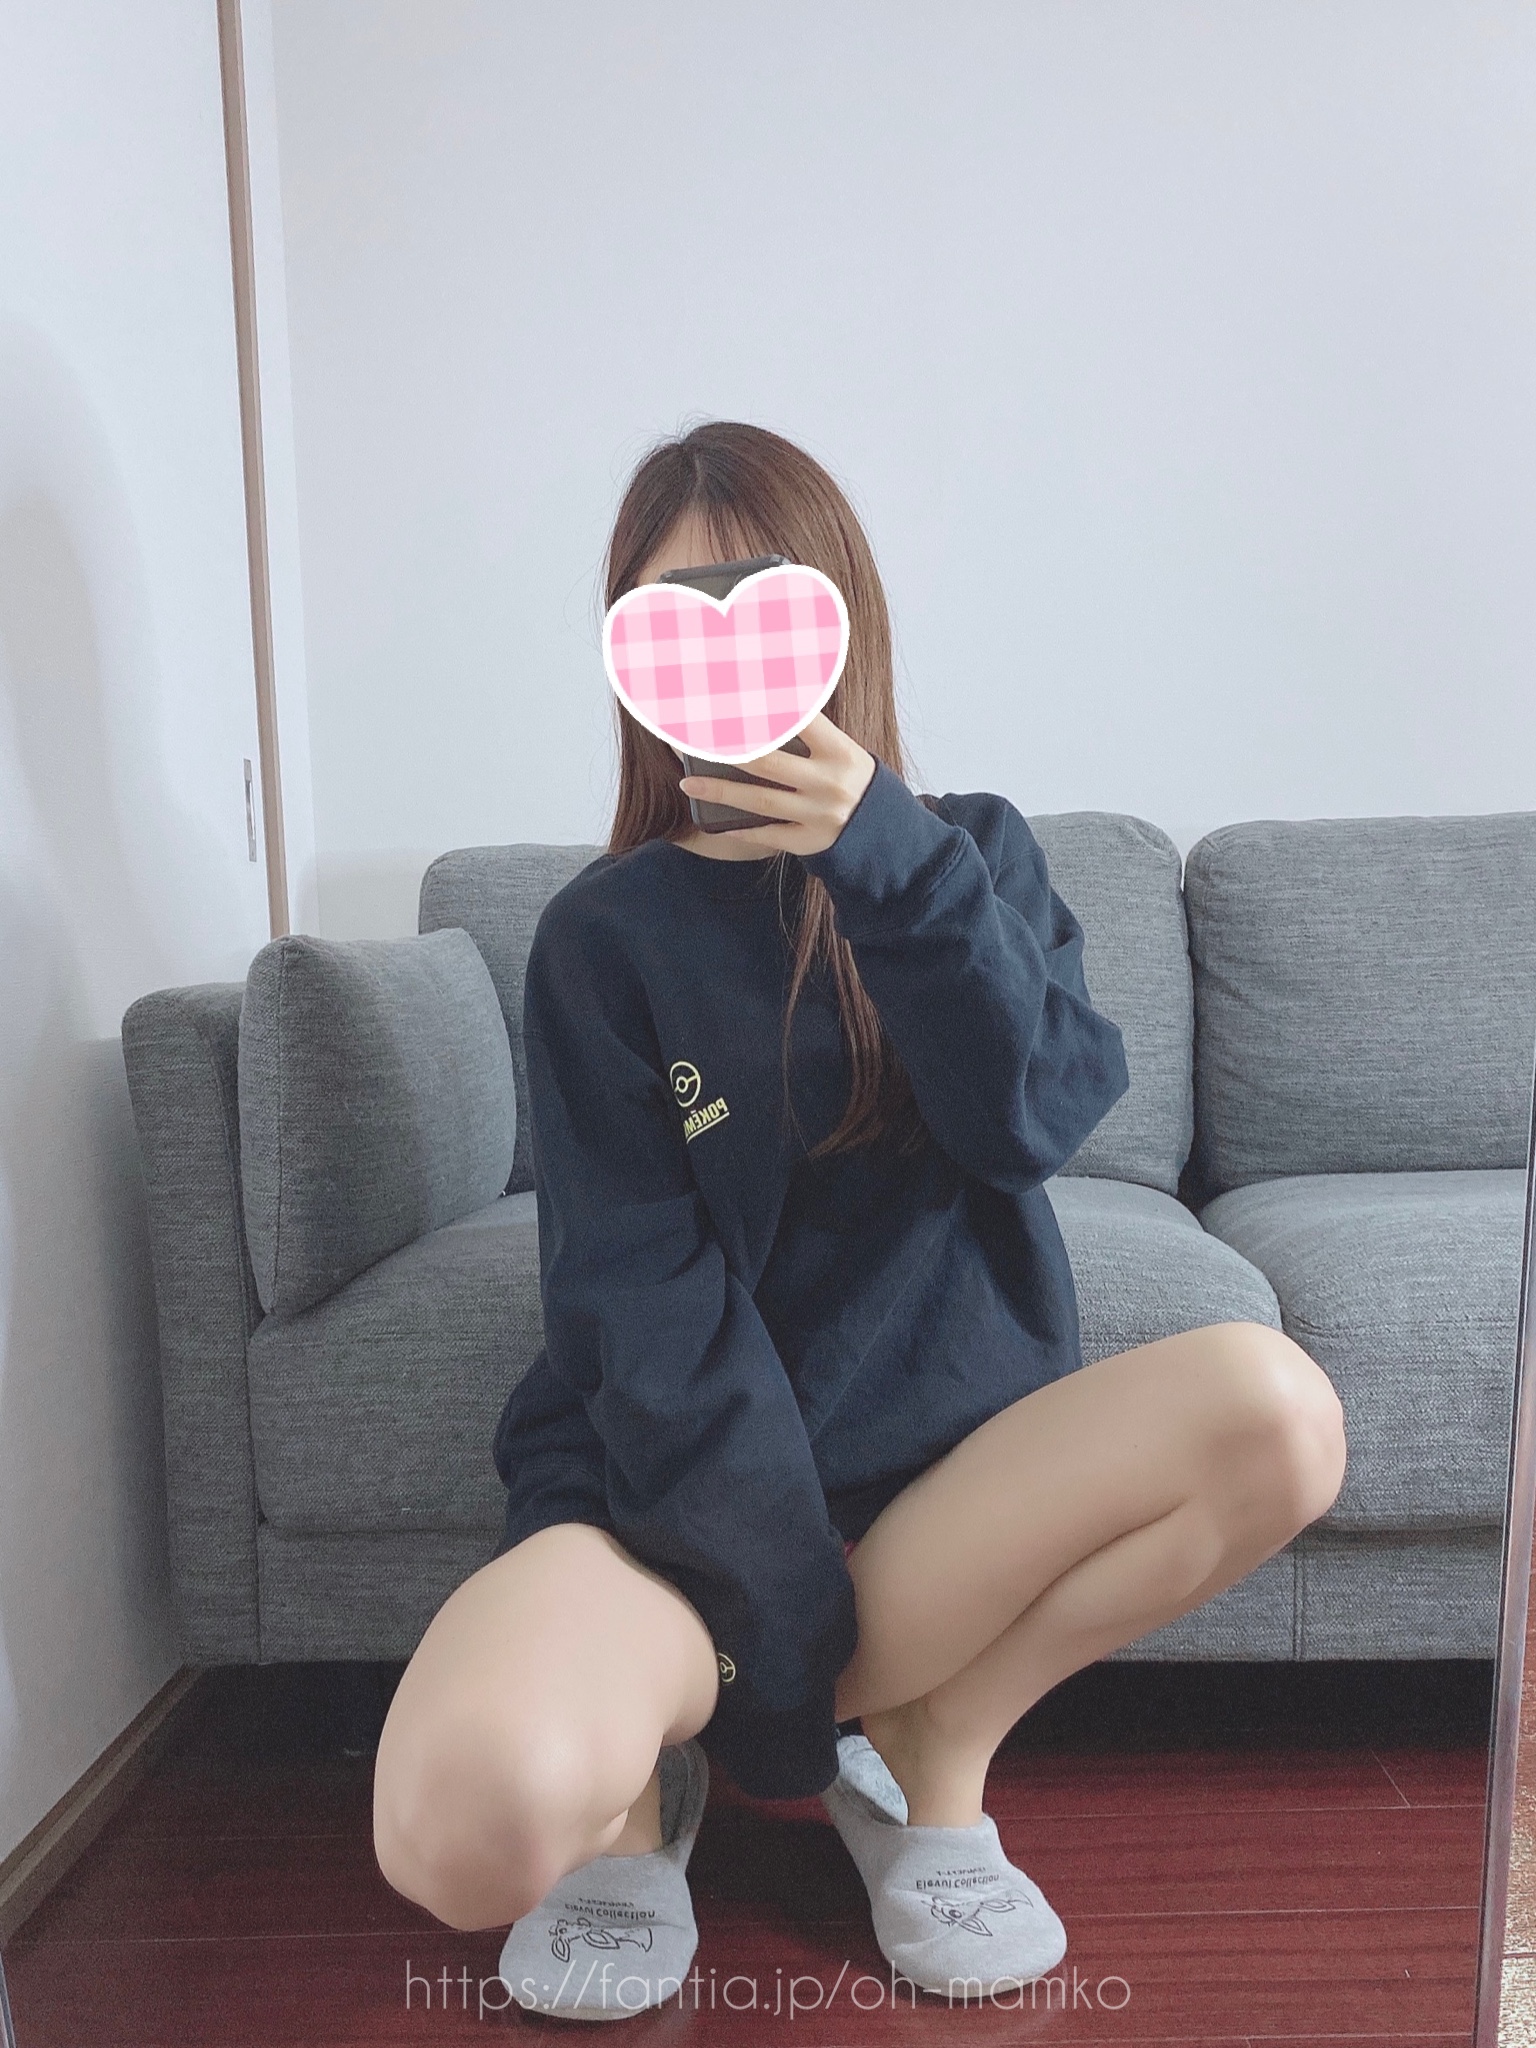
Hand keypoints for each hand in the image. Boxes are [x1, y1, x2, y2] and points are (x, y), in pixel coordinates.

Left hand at [677, 714, 876, 857]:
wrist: (890, 835)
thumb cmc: (857, 784)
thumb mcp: (846, 755)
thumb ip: (811, 740)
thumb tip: (759, 717)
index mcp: (841, 753)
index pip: (799, 721)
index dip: (764, 707)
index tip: (729, 695)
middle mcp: (830, 783)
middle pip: (766, 761)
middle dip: (724, 749)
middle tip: (691, 739)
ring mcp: (819, 815)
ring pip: (759, 800)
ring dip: (719, 791)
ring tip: (688, 784)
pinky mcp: (811, 842)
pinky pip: (768, 834)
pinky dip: (742, 828)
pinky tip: (716, 824)